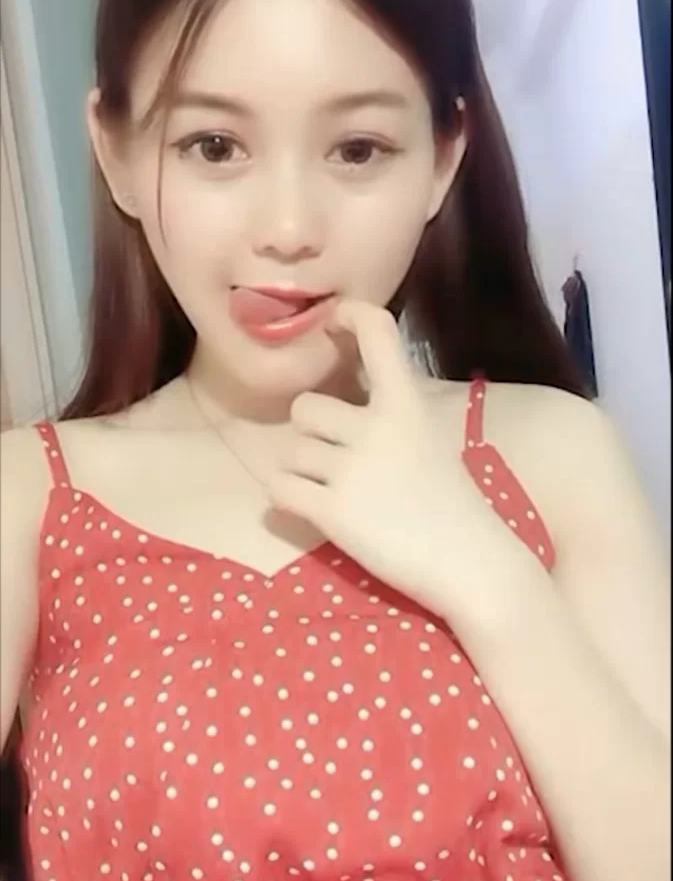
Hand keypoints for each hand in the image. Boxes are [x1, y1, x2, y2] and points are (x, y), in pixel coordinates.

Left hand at [266, 299, 516, 623]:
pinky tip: (308, 507)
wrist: (472, 564)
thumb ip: (394, 411)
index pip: (378, 332)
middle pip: (305, 407)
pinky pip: (280, 490)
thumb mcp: (431, 437)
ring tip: (331, 491)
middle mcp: (377, 428)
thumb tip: (355, 392)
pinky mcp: (333, 513)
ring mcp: (353, 470)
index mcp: (408, 404)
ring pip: (290, 451)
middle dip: (312, 432)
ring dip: (301, 470)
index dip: (348, 316)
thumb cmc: (456, 503)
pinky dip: (287, 498)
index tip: (332, 322)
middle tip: (335, 457)